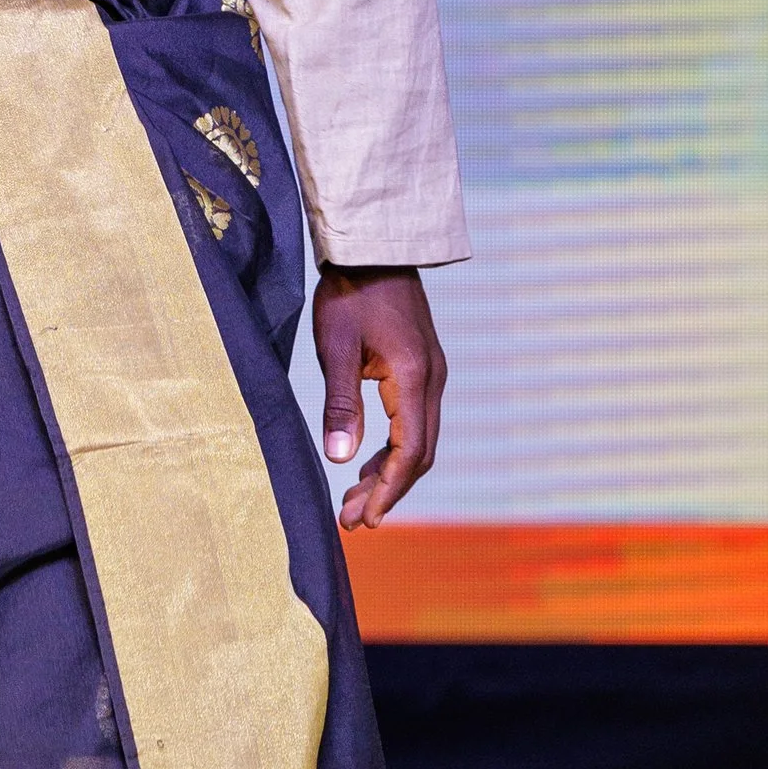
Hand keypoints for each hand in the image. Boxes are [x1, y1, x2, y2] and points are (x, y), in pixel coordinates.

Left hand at [311, 265, 445, 529]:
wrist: (375, 248)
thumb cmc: (349, 292)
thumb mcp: (335, 347)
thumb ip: (339, 403)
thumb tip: (339, 459)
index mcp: (414, 378)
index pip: (409, 451)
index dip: (389, 490)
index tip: (368, 519)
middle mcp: (432, 381)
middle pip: (418, 453)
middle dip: (387, 490)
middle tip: (353, 521)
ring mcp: (430, 374)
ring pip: (417, 439)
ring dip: (388, 472)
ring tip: (354, 501)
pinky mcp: (420, 368)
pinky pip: (412, 420)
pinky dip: (392, 448)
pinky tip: (366, 462)